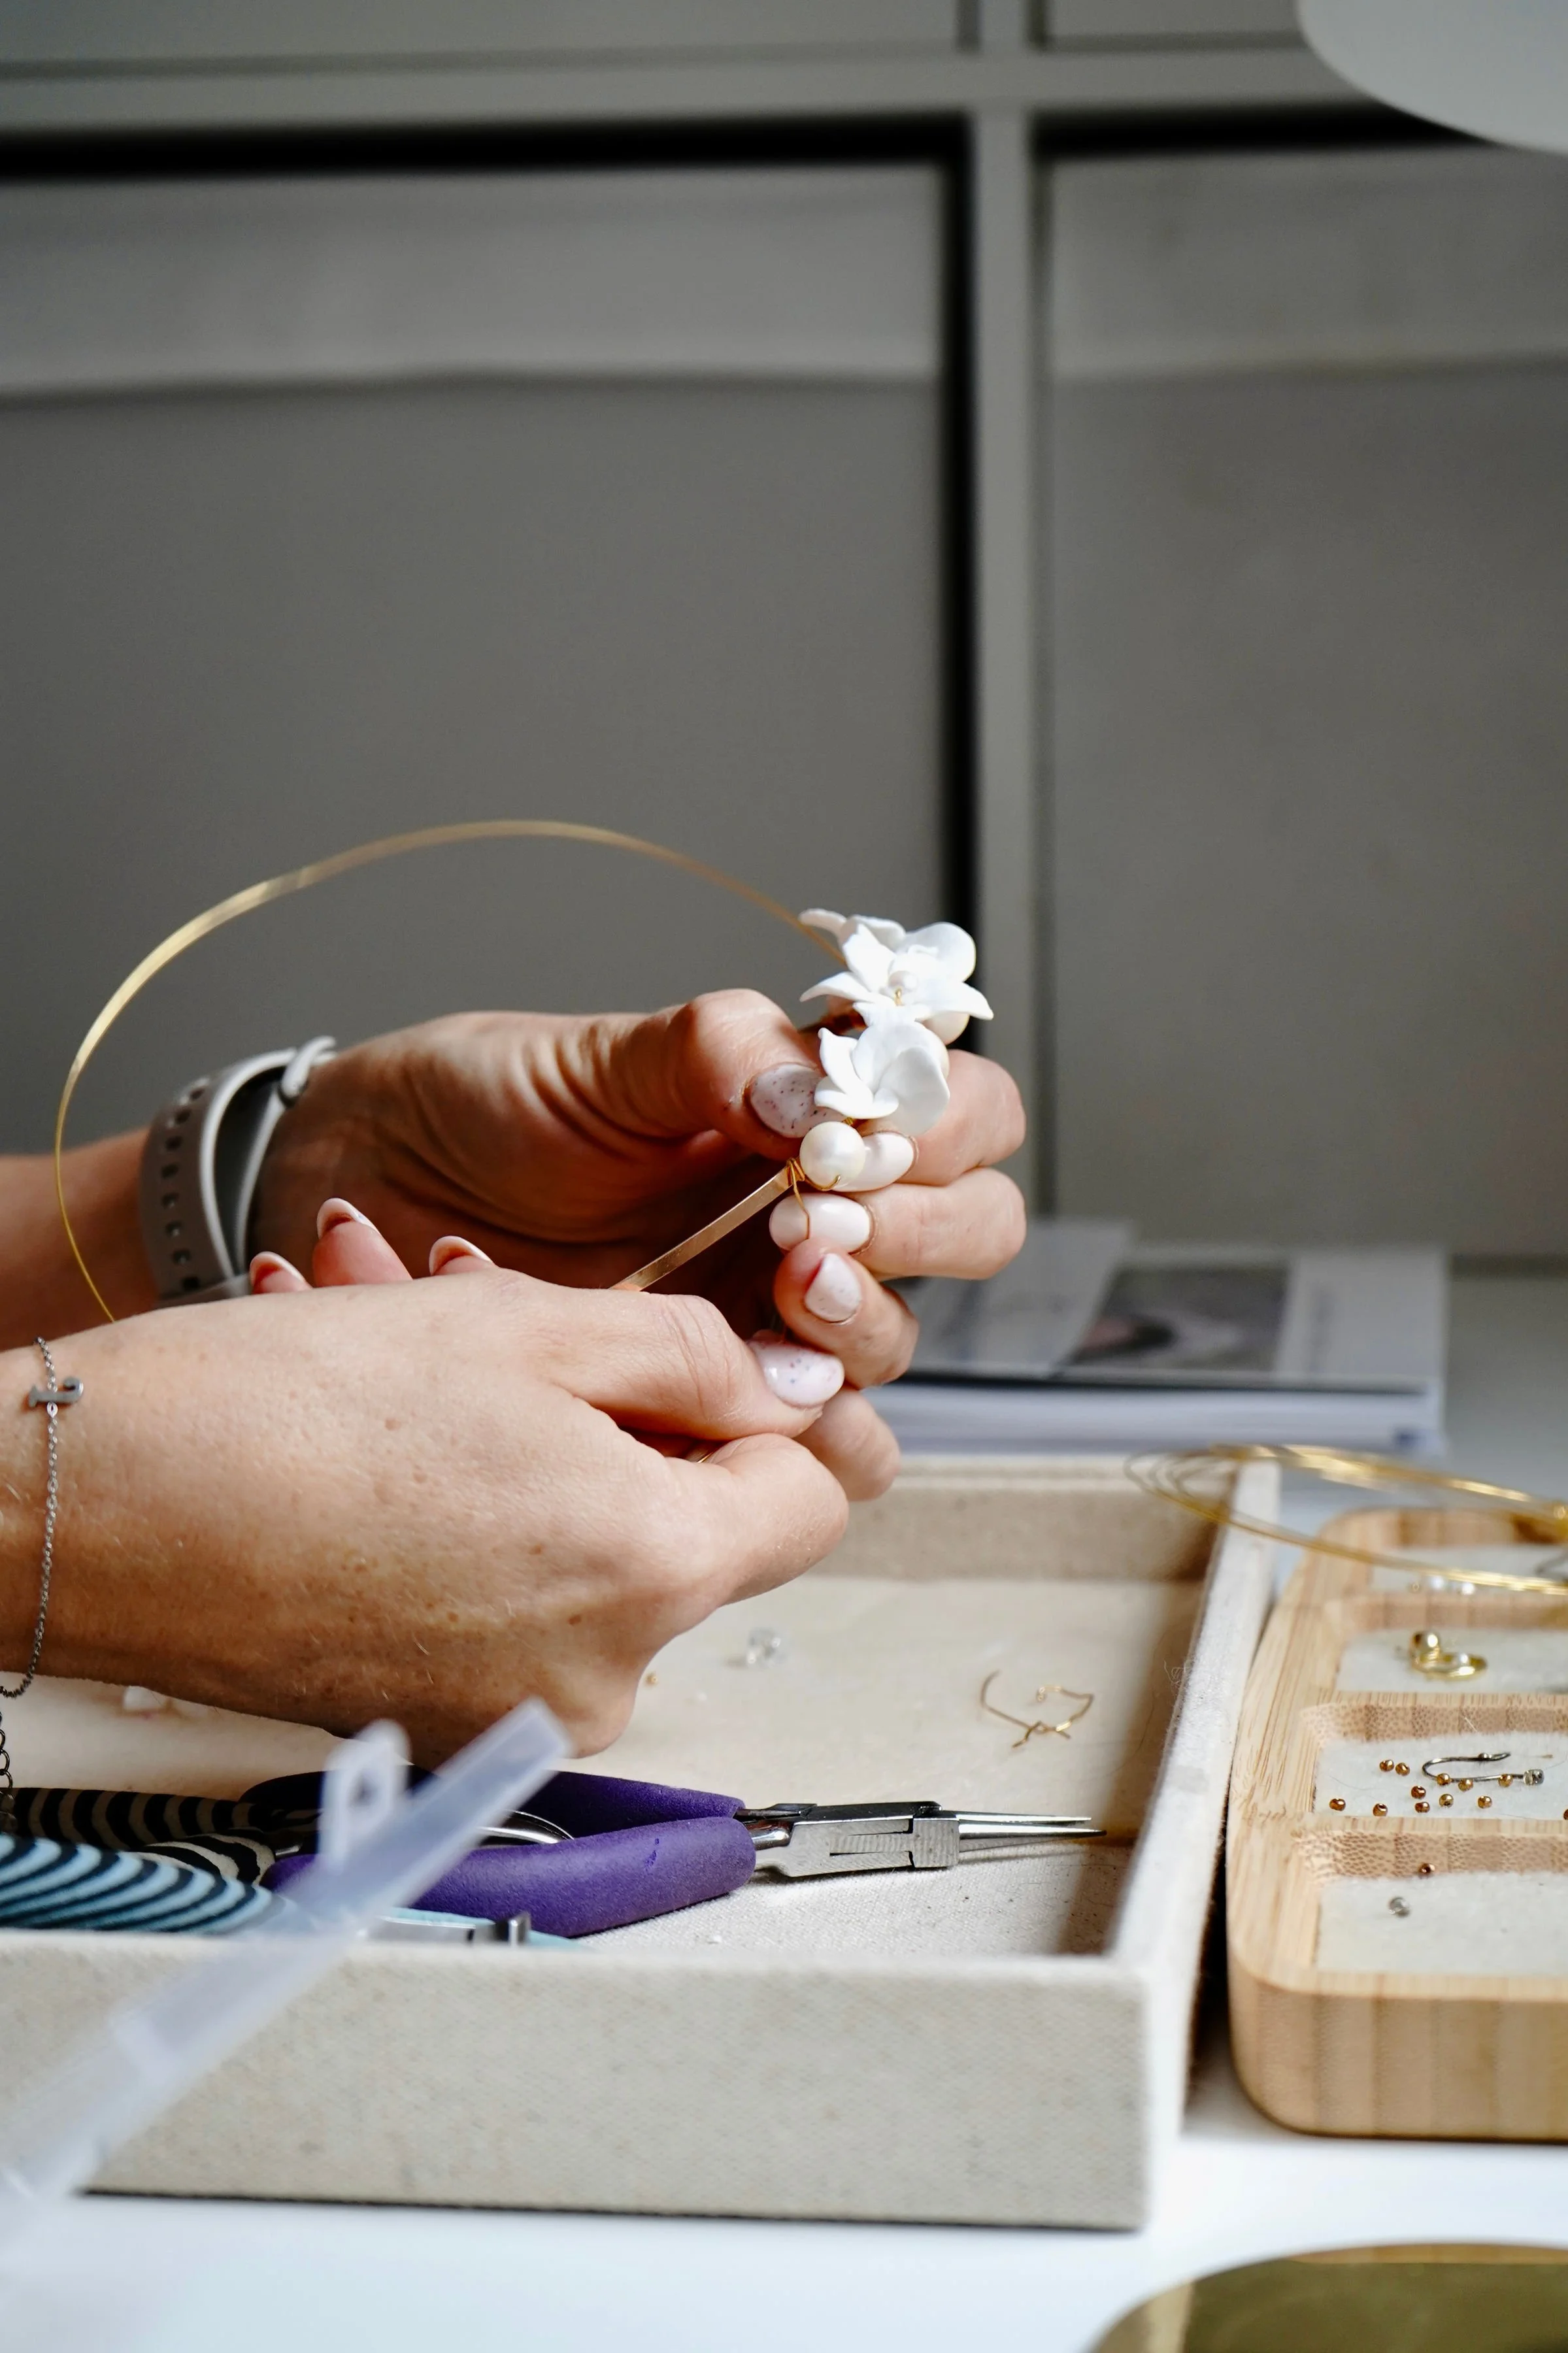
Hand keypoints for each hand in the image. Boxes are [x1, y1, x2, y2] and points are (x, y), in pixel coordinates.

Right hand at [2, 1271, 846, 1760]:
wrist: (84, 1510)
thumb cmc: (279, 1413)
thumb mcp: (528, 1324)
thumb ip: (695, 1354)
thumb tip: (785, 1391)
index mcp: (649, 1571)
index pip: (810, 1499)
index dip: (759, 1412)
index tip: (691, 1365)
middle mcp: (598, 1678)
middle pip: (688, 1530)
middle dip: (614, 1416)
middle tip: (509, 1331)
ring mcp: (511, 1718)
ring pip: (582, 1553)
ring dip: (524, 1450)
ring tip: (413, 1360)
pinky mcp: (434, 1726)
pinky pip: (504, 1604)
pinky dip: (468, 1518)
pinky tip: (384, 1441)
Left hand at [250, 993, 1026, 1490]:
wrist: (371, 1190)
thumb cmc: (491, 1108)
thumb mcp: (603, 1058)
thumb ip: (719, 1054)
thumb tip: (820, 1096)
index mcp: (814, 1115)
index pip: (964, 1113)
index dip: (946, 1129)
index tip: (858, 1141)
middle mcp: (815, 1218)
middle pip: (971, 1235)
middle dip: (922, 1233)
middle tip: (819, 1229)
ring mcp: (769, 1317)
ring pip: (896, 1349)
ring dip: (864, 1328)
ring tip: (781, 1295)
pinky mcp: (711, 1405)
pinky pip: (814, 1449)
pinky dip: (807, 1437)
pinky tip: (744, 1400)